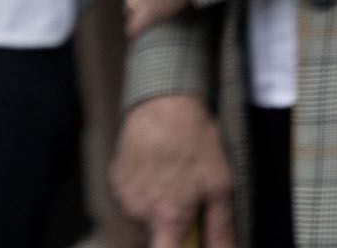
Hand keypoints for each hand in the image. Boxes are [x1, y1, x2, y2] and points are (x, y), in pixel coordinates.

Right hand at [111, 94, 237, 247]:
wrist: (162, 103)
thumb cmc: (194, 142)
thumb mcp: (220, 186)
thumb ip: (221, 228)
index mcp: (166, 216)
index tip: (182, 243)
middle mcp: (138, 209)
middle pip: (151, 238)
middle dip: (168, 231)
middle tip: (186, 210)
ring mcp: (122, 193)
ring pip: (140, 219)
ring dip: (155, 213)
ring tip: (173, 186)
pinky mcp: (114, 177)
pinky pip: (129, 200)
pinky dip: (143, 195)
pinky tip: (159, 174)